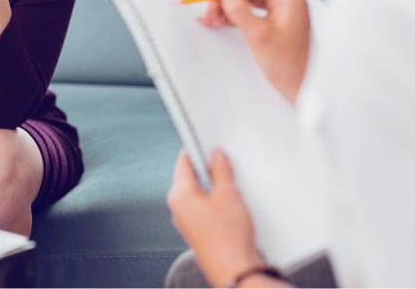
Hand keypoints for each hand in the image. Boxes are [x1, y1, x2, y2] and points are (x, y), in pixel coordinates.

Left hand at [167, 150, 266, 287]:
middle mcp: (179, 208)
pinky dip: (215, 203)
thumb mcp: (228, 194)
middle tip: (225, 166)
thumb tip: (217, 156)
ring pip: (199, 193)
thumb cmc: (228, 239)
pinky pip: (203, 208)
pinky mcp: (198, 232)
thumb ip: (221, 169)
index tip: (208, 143)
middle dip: (208, 170)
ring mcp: (187, 221)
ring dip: (213, 187)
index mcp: (179, 194)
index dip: (198, 149)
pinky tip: (230, 207)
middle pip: (191, 177)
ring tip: (231, 189)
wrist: (235, 271)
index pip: (184, 161)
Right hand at [199, 0, 309, 102]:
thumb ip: (240, 11)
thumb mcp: (259, 36)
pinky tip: (218, 22)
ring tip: (210, 17)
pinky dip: (235, 17)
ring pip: (249, 1)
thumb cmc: (289, 65)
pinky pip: (251, 13)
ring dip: (228, 7)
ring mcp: (280, 13)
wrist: (303, 89)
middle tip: (211, 7)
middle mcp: (286, 1)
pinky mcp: (274, 25)